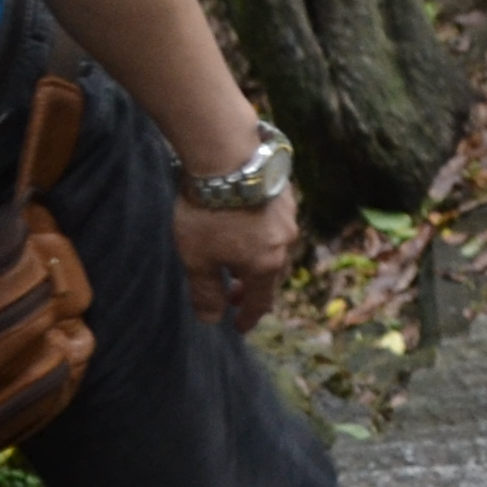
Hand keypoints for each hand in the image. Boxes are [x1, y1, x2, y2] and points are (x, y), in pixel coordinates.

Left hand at [174, 190, 294, 331]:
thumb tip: (213, 320)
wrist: (228, 157)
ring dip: (255, 259)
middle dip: (250, 288)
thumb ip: (205, 292)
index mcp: (265, 265)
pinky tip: (243, 225)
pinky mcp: (286, 194)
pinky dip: (260, 235)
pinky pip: (274, 225)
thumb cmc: (209, 214)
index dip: (248, 317)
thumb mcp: (197, 259)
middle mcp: (284, 243)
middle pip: (270, 275)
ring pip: (274, 248)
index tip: (239, 328)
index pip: (260, 301)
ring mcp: (289, 217)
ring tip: (233, 257)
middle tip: (230, 293)